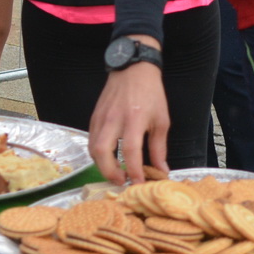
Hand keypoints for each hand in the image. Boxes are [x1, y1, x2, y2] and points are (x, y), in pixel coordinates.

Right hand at [87, 60, 168, 183]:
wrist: (133, 69)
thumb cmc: (151, 94)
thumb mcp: (161, 120)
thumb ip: (159, 148)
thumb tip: (161, 171)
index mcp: (134, 119)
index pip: (131, 151)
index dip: (134, 171)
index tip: (138, 183)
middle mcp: (114, 119)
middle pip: (102, 151)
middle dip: (109, 172)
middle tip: (122, 181)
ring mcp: (101, 117)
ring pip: (93, 148)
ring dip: (102, 165)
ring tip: (115, 173)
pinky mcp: (94, 117)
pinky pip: (91, 140)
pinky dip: (97, 154)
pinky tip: (108, 159)